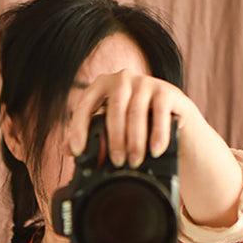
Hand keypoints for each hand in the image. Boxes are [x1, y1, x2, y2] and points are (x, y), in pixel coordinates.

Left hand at [67, 71, 242, 227]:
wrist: (175, 124)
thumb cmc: (137, 129)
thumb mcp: (113, 132)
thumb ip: (91, 137)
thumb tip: (66, 150)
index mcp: (103, 87)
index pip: (85, 104)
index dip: (79, 128)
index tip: (78, 151)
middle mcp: (123, 79)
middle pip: (113, 108)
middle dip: (114, 138)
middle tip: (117, 163)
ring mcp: (146, 83)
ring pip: (136, 112)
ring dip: (135, 140)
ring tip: (134, 161)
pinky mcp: (167, 91)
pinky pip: (159, 112)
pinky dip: (157, 134)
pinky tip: (155, 150)